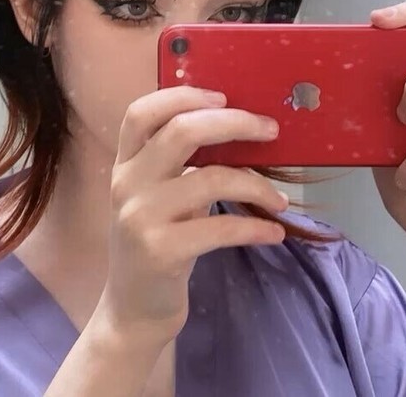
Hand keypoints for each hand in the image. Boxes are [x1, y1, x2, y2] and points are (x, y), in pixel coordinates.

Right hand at [96, 86, 288, 345]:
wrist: (134, 310)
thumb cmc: (159, 244)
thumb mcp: (159, 199)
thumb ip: (182, 166)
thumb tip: (241, 130)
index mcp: (126, 165)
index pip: (141, 113)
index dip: (182, 95)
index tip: (223, 96)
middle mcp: (127, 185)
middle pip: (181, 131)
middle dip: (234, 123)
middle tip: (270, 129)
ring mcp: (141, 218)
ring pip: (211, 178)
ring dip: (257, 184)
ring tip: (278, 200)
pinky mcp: (161, 252)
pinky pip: (221, 228)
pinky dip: (255, 227)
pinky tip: (273, 232)